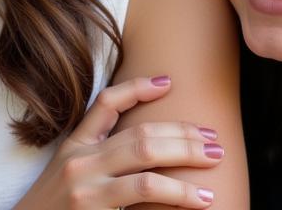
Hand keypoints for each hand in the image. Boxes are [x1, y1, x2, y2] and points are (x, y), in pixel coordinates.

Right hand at [15, 76, 219, 208]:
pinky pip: (143, 195)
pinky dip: (177, 196)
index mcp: (73, 146)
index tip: (168, 82)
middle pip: (138, 133)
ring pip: (145, 162)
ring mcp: (87, 186)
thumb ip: (97, 160)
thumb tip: (145, 149)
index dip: (137, 89)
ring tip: (214, 163)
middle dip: (181, 134)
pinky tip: (201, 199)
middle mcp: (80, 160)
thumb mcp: (67, 176)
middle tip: (214, 139)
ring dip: (186, 160)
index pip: (105, 103)